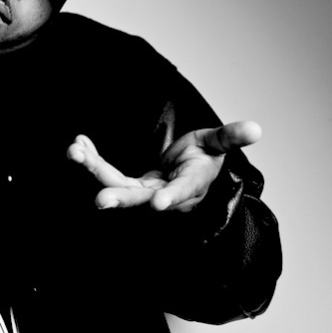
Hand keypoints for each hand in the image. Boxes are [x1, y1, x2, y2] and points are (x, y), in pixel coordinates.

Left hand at [66, 121, 261, 211]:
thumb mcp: (217, 144)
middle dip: (119, 195)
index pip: (181, 192)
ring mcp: (143, 192)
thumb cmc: (202, 159)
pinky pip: (106, 173)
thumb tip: (256, 128)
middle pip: (140, 197)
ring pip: (115, 184)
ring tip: (75, 151)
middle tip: (100, 200)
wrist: (186, 173)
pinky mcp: (128, 186)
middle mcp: (163, 195)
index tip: (158, 204)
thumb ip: (231, 136)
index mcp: (190, 185)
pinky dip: (91, 159)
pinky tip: (78, 145)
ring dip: (93, 168)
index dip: (171, 198)